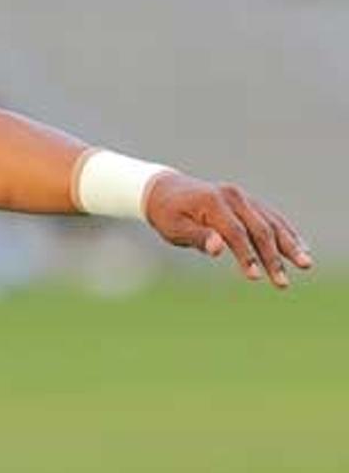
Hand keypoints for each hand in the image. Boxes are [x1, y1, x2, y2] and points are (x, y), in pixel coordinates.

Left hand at [145, 172, 313, 287]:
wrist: (166, 190)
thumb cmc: (168, 214)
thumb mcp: (174, 228)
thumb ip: (198, 237)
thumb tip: (218, 249)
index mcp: (213, 202)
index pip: (236, 233)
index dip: (247, 256)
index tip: (256, 277)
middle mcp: (233, 197)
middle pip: (259, 229)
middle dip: (273, 257)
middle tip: (282, 283)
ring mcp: (244, 198)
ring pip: (272, 222)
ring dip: (290, 245)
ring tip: (306, 264)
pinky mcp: (250, 202)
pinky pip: (272, 217)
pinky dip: (287, 233)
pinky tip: (301, 248)